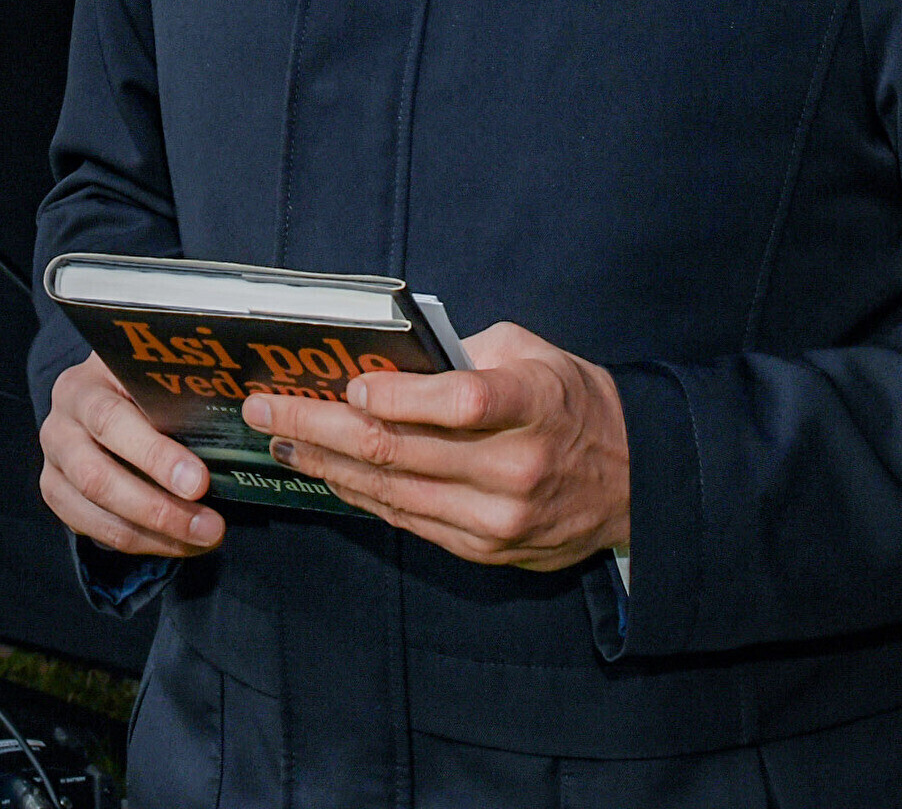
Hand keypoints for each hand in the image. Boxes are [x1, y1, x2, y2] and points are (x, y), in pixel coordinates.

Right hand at [38, 353, 228, 559]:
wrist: (103, 394)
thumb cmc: (142, 385)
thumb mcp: (155, 377)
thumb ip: (181, 393)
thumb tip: (245, 417)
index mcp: (83, 386)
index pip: (112, 422)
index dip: (154, 455)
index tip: (199, 482)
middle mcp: (59, 424)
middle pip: (97, 476)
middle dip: (157, 507)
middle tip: (211, 526)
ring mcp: (54, 462)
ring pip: (93, 510)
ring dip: (153, 533)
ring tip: (205, 538)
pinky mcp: (55, 493)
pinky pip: (91, 529)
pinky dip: (139, 542)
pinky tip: (179, 543)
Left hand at [237, 320, 629, 569]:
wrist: (635, 480)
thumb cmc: (572, 401)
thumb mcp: (535, 353)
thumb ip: (466, 353)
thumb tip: (388, 359)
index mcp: (533, 404)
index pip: (459, 403)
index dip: (399, 396)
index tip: (350, 384)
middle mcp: (514, 467)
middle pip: (401, 450)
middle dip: (319, 426)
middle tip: (266, 409)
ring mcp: (499, 517)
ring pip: (392, 492)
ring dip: (326, 464)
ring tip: (281, 440)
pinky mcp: (486, 550)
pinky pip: (408, 520)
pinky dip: (361, 495)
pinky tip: (328, 472)